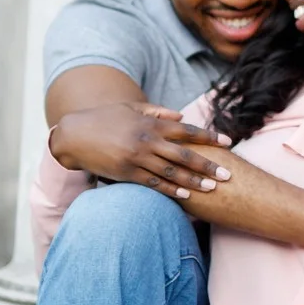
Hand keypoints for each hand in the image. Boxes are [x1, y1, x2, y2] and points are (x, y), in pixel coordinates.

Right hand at [49, 101, 232, 199]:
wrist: (75, 134)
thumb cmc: (105, 118)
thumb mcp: (132, 108)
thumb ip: (158, 111)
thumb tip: (182, 116)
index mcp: (151, 123)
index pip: (187, 130)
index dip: (209, 136)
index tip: (228, 142)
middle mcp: (147, 141)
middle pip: (184, 155)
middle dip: (208, 165)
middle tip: (228, 174)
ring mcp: (137, 158)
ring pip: (172, 172)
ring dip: (194, 181)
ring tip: (212, 188)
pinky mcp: (126, 173)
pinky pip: (153, 184)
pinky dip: (171, 190)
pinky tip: (186, 195)